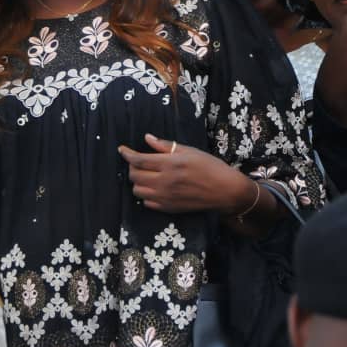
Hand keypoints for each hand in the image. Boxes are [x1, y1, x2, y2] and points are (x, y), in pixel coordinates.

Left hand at [118, 134, 256, 213]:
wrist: (225, 191)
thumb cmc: (210, 166)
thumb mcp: (189, 151)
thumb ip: (165, 145)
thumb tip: (147, 138)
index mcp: (170, 164)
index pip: (138, 160)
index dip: (126, 154)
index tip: (122, 149)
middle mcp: (164, 182)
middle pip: (134, 176)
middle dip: (132, 167)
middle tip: (139, 162)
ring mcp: (166, 197)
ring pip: (137, 191)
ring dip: (138, 182)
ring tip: (147, 175)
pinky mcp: (169, 208)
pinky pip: (147, 203)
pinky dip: (146, 194)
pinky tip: (154, 188)